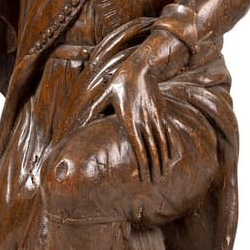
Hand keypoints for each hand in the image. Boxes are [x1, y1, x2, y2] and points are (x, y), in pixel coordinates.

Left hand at [102, 54, 172, 182]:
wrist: (141, 68)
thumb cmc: (119, 82)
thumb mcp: (103, 95)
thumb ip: (93, 111)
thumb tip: (77, 123)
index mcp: (128, 119)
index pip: (138, 147)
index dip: (142, 164)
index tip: (143, 177)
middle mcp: (143, 120)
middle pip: (151, 149)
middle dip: (154, 166)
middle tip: (155, 181)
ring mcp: (154, 116)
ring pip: (161, 142)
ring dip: (163, 159)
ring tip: (164, 172)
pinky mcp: (161, 112)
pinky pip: (167, 132)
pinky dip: (171, 145)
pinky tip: (172, 155)